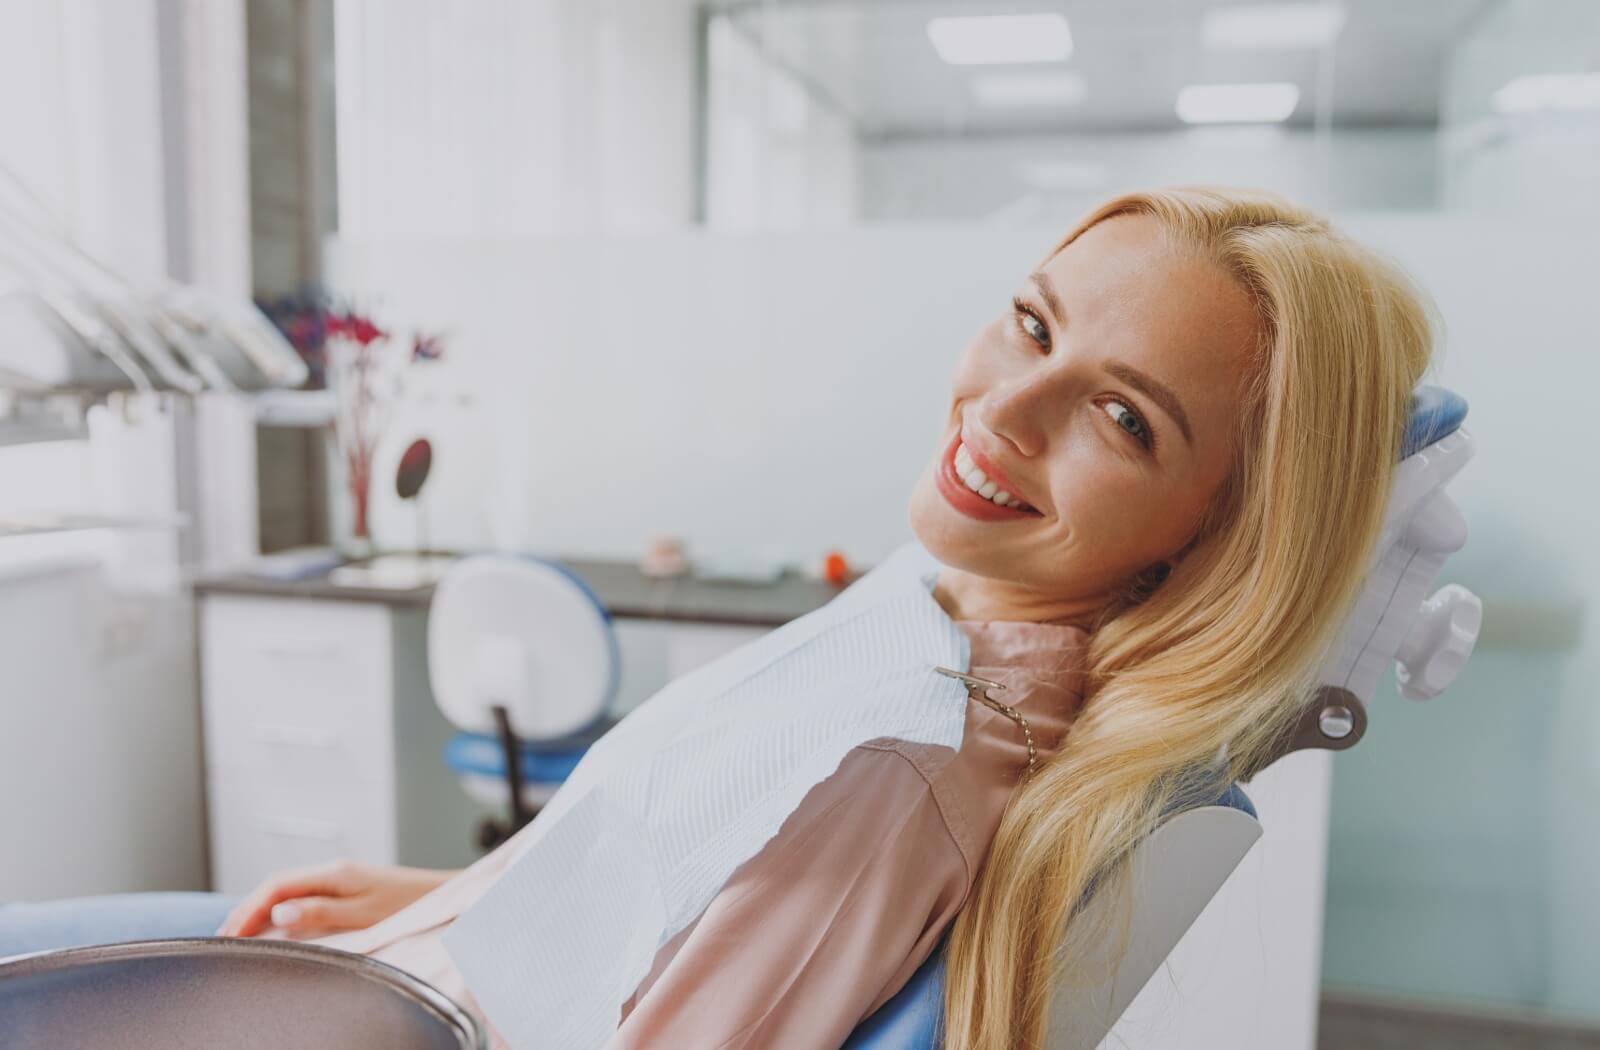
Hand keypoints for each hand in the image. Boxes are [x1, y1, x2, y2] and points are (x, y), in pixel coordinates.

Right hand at [217, 860, 456, 937]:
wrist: (442, 896)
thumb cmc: (409, 905)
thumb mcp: (364, 913)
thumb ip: (321, 913)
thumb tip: (278, 915)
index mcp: (334, 873)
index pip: (277, 886)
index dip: (248, 909)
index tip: (228, 933)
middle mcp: (333, 872)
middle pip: (277, 888)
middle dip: (247, 911)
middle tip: (224, 939)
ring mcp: (340, 880)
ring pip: (289, 893)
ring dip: (263, 913)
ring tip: (241, 937)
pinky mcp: (348, 891)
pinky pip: (304, 899)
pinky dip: (282, 914)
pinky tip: (275, 930)